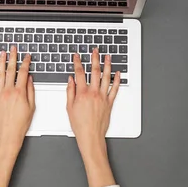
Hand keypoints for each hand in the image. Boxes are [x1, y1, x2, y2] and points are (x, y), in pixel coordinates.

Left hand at [0, 46, 35, 155]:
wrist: (8, 135)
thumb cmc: (21, 124)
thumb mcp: (32, 107)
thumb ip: (31, 91)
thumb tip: (30, 79)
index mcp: (20, 92)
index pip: (23, 73)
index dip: (26, 62)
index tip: (27, 56)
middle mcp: (8, 91)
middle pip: (11, 70)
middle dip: (12, 57)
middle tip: (13, 48)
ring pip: (0, 74)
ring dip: (1, 62)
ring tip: (2, 53)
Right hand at [66, 49, 119, 186]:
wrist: (90, 135)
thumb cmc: (79, 124)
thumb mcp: (69, 107)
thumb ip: (70, 91)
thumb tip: (71, 80)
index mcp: (82, 93)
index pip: (80, 73)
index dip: (78, 62)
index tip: (77, 56)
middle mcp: (93, 93)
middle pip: (95, 72)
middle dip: (95, 59)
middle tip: (95, 51)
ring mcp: (103, 97)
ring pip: (106, 77)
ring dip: (107, 66)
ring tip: (108, 57)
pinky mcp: (109, 102)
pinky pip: (114, 89)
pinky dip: (117, 80)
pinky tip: (118, 74)